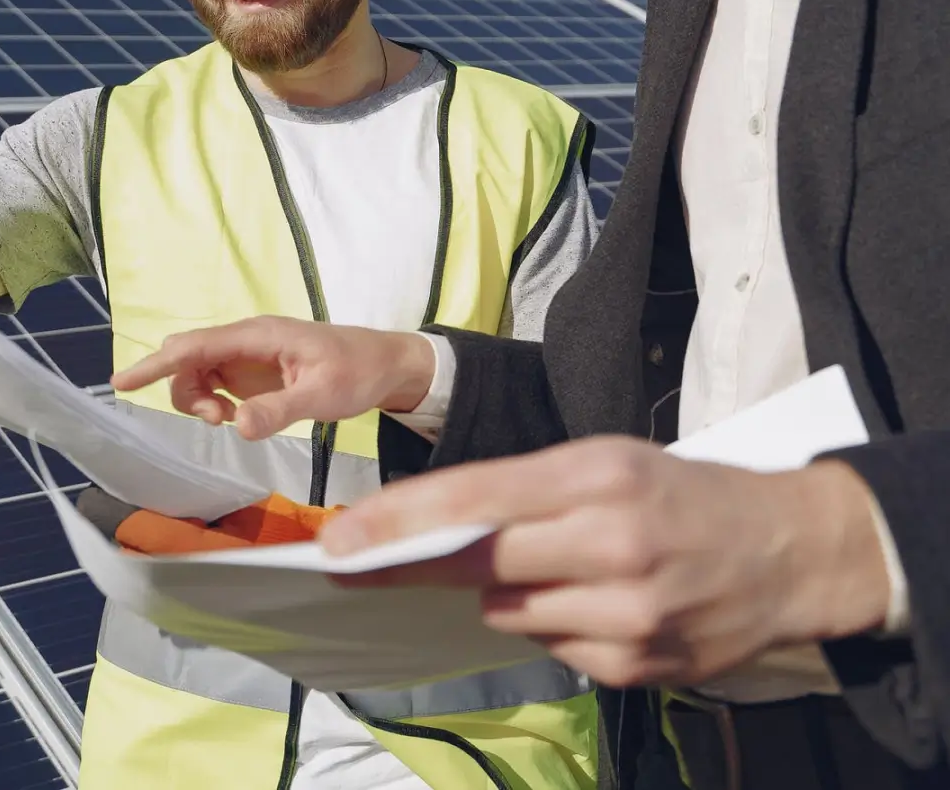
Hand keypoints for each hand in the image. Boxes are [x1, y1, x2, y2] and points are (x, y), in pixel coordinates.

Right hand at [111, 317, 434, 439]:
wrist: (386, 365)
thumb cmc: (358, 370)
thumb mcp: (323, 395)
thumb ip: (279, 410)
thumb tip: (237, 426)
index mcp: (260, 335)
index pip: (195, 345)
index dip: (156, 363)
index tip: (122, 381)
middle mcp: (247, 340)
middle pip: (188, 357)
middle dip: (181, 389)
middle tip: (214, 420)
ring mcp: (249, 356)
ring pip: (197, 372)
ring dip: (197, 400)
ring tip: (229, 422)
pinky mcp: (254, 372)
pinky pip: (214, 383)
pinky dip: (211, 402)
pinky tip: (236, 418)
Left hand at [319, 438, 891, 687]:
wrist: (788, 551)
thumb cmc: (682, 492)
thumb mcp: (608, 461)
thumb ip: (526, 492)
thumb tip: (438, 530)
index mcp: (600, 475)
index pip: (475, 499)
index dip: (398, 521)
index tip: (339, 539)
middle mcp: (613, 545)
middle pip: (481, 563)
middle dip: (414, 562)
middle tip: (359, 560)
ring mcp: (628, 614)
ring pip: (511, 611)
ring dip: (506, 591)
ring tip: (554, 564)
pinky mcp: (639, 668)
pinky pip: (554, 648)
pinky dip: (554, 623)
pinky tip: (594, 599)